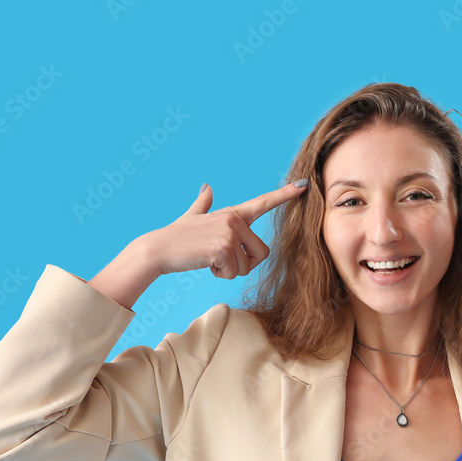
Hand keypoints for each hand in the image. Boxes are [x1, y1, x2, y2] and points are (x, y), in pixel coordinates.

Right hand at [144, 180, 307, 279]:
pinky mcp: (225, 247)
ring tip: (209, 259)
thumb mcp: (192, 217)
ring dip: (229, 271)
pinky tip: (205, 263)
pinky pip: (234, 272)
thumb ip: (203, 203)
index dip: (285, 195)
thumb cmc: (176, 237)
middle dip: (242, 265)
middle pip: (261, 254)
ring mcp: (230, 232)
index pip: (263, 202)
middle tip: (219, 259)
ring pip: (248, 267)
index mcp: (232, 213)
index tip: (304, 185)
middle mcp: (234, 219)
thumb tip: (207, 187)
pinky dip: (220, 275)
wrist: (157, 249)